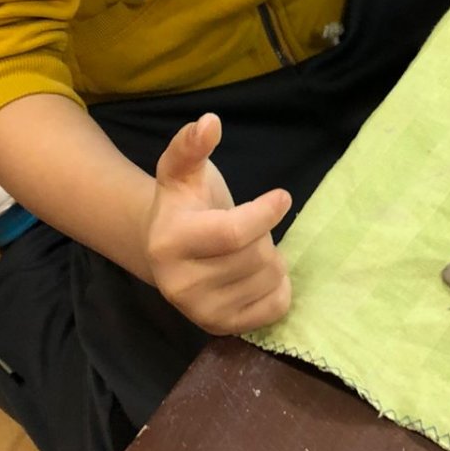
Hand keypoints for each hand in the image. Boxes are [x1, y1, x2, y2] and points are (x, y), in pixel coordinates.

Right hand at [145, 113, 292, 334]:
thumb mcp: (182, 170)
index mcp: (170, 242)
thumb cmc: (183, 204)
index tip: (283, 196)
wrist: (166, 251)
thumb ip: (191, 145)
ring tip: (249, 249)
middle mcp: (179, 285)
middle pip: (255, 256)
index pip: (233, 233)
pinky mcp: (220, 328)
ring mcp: (200, 312)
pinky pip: (275, 307)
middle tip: (252, 226)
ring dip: (271, 258)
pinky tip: (258, 273)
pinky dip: (279, 287)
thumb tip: (209, 122)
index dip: (265, 213)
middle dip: (264, 234)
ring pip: (268, 280)